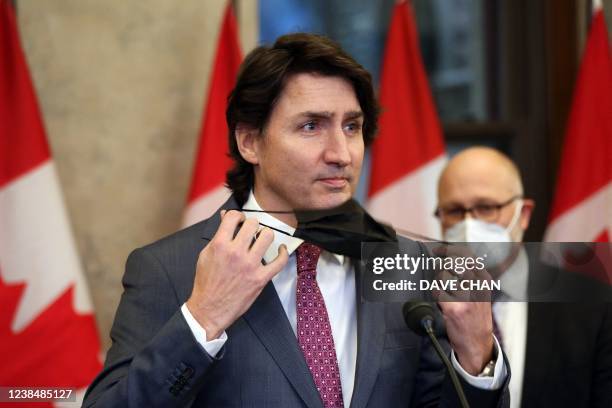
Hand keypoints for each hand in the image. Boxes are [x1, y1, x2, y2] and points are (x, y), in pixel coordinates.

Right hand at [186, 210, 288, 339]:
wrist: (209, 309)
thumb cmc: (206, 282)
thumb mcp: (206, 254)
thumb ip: (218, 235)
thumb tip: (226, 216)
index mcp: (220, 245)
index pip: (234, 216)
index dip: (238, 216)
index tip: (240, 222)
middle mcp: (236, 253)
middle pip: (253, 224)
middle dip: (252, 225)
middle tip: (250, 232)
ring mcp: (250, 265)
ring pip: (268, 236)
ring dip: (265, 236)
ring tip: (262, 240)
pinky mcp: (260, 278)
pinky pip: (280, 261)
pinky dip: (283, 253)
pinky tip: (281, 250)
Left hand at [432, 242, 494, 374]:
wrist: (478, 343)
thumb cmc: (476, 316)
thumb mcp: (480, 292)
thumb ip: (470, 275)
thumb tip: (450, 258)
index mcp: (484, 280)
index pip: (466, 255)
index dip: (449, 250)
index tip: (438, 250)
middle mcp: (477, 286)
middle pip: (453, 262)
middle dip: (440, 262)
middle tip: (435, 265)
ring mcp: (466, 297)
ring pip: (443, 276)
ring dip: (438, 281)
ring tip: (442, 289)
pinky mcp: (454, 308)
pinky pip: (437, 291)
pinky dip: (435, 294)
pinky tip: (441, 301)